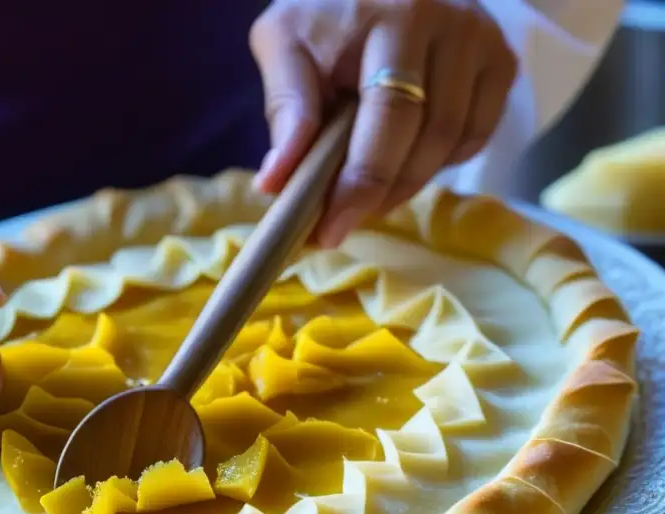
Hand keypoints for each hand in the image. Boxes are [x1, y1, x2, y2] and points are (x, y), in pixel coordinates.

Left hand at [250, 0, 517, 246]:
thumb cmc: (324, 15)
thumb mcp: (286, 43)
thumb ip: (286, 107)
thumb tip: (277, 182)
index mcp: (390, 15)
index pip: (388, 115)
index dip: (361, 182)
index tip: (328, 230)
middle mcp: (447, 21)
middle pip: (428, 136)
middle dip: (381, 193)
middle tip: (341, 224)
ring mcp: (481, 40)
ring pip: (454, 142)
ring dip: (407, 184)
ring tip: (365, 194)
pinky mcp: (500, 60)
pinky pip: (475, 136)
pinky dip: (439, 163)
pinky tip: (402, 158)